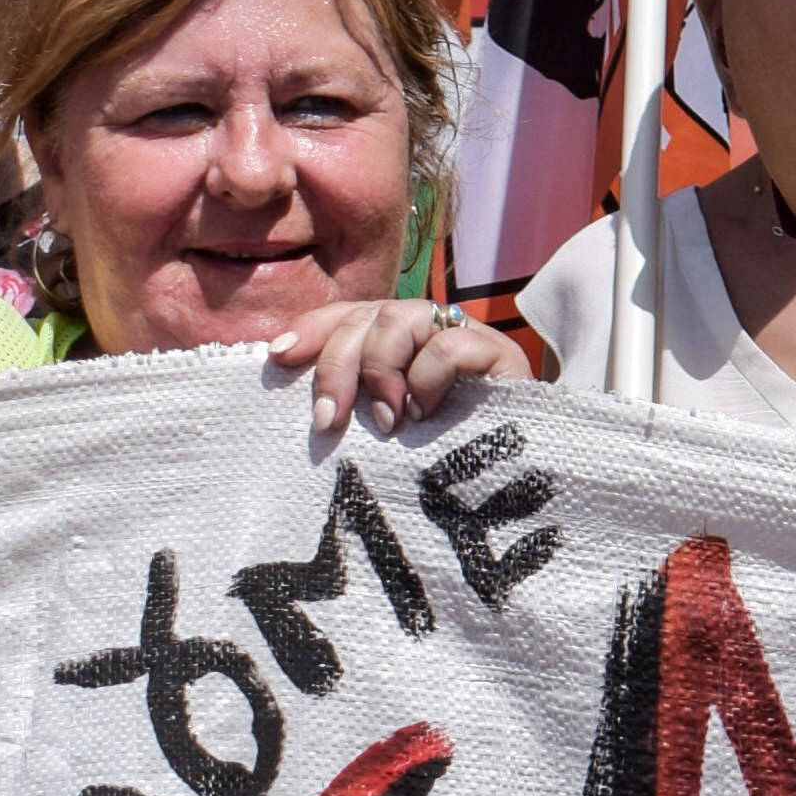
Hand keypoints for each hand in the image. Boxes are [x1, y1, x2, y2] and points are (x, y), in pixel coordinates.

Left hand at [267, 295, 510, 443]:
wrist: (516, 482)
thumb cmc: (439, 460)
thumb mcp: (381, 431)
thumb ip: (352, 405)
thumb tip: (296, 391)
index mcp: (396, 341)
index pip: (348, 313)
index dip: (313, 328)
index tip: (279, 357)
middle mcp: (427, 329)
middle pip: (367, 316)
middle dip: (338, 366)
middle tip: (329, 421)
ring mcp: (464, 335)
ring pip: (402, 316)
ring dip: (381, 370)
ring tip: (388, 423)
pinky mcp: (499, 352)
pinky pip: (449, 343)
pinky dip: (426, 377)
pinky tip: (425, 414)